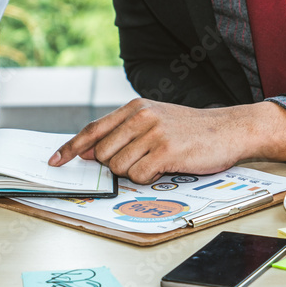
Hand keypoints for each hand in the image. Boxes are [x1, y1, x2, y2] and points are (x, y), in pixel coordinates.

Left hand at [48, 99, 285, 183]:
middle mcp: (141, 117)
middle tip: (140, 161)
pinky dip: (149, 178)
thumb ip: (122, 132)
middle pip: (103, 154)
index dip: (71, 148)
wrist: (230, 129)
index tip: (55, 161)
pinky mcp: (167, 151)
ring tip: (157, 161)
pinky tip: (166, 167)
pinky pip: (140, 176)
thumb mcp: (154, 120)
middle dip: (115, 165)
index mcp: (134, 108)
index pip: (93, 129)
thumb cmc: (191, 129)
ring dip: (134, 172)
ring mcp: (153, 133)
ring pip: (119, 167)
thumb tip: (88, 152)